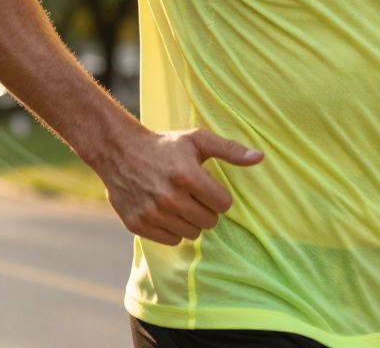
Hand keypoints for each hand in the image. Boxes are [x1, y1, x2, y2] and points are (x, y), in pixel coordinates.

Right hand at [97, 127, 263, 245]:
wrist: (119, 151)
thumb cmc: (164, 145)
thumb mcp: (197, 140)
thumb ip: (230, 149)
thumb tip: (260, 157)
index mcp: (186, 175)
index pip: (223, 205)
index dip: (218, 196)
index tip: (207, 187)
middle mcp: (169, 197)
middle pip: (209, 222)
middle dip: (205, 209)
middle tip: (192, 194)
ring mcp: (152, 213)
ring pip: (191, 234)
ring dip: (190, 220)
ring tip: (179, 202)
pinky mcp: (138, 224)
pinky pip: (171, 240)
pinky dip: (172, 229)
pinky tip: (165, 211)